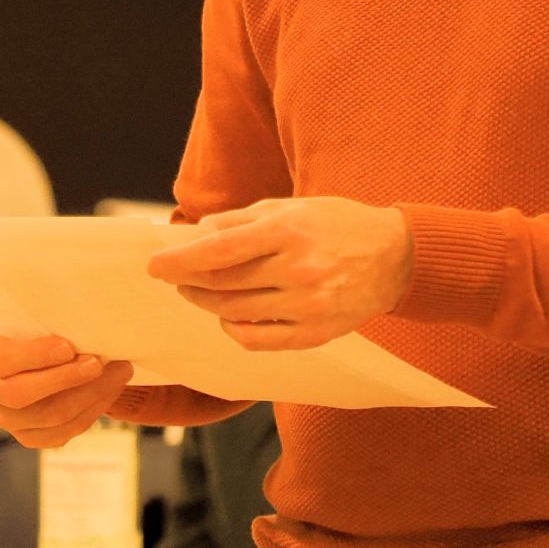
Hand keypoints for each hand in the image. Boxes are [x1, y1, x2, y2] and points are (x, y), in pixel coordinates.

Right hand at [0, 326, 134, 448]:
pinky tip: (109, 391)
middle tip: (98, 363)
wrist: (42, 350)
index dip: (34, 355)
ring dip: (88, 395)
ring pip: (46, 416)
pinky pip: (61, 433)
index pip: (0, 357)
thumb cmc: (41, 325)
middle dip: (65, 379)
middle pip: (20, 394)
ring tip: (117, 373)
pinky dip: (90, 412)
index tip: (69, 347)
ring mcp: (4, 417)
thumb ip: (50, 319)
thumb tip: (87, 323)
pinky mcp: (28, 436)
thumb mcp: (36, 314)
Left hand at [146, 196, 413, 350]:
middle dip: (188, 281)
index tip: (155, 265)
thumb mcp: (292, 207)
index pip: (220, 250)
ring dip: (207, 303)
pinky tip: (228, 316)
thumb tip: (198, 233)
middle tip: (173, 276)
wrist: (393, 256)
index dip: (181, 260)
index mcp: (289, 231)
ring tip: (198, 291)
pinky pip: (259, 341)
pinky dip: (234, 330)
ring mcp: (308, 305)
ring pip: (236, 312)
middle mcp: (298, 269)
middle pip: (223, 283)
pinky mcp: (316, 333)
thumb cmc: (337, 224)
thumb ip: (243, 221)